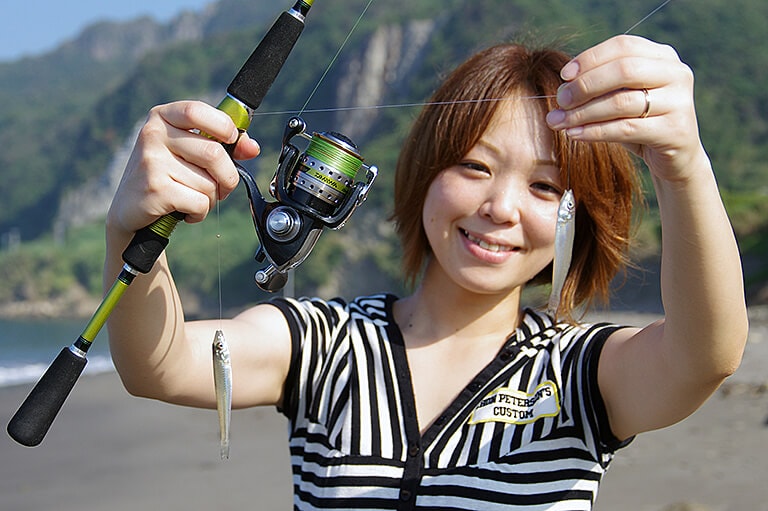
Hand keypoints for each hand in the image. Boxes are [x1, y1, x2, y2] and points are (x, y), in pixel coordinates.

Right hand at [108, 100, 260, 235]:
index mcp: (162, 117)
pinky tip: (185, 212)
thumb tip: (252, 147)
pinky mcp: (154, 188)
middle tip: (220, 187)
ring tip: (193, 199)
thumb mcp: (189, 152)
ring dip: (211, 198)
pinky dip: (200, 213)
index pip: (197, 111)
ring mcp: (152, 161)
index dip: (223, 125)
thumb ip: (222, 145)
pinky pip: (199, 202)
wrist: (129, 210)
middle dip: (227, 178)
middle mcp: (153, 134)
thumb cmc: (165, 176)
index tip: (231, 139)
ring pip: (209, 183)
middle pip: (214, 154)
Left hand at [546, 35, 708, 181]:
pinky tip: (574, 134)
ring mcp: (679, 102)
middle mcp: (676, 74)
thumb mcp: (622, 98)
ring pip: (622, 102)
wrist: (675, 158)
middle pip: (624, 70)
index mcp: (663, 57)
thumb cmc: (641, 123)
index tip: (564, 75)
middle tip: (560, 100)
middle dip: (586, 85)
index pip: (623, 46)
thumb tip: (562, 90)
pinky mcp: (674, 131)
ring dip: (584, 113)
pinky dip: (595, 131)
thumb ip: (600, 87)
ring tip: (559, 122)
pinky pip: (626, 128)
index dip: (591, 58)